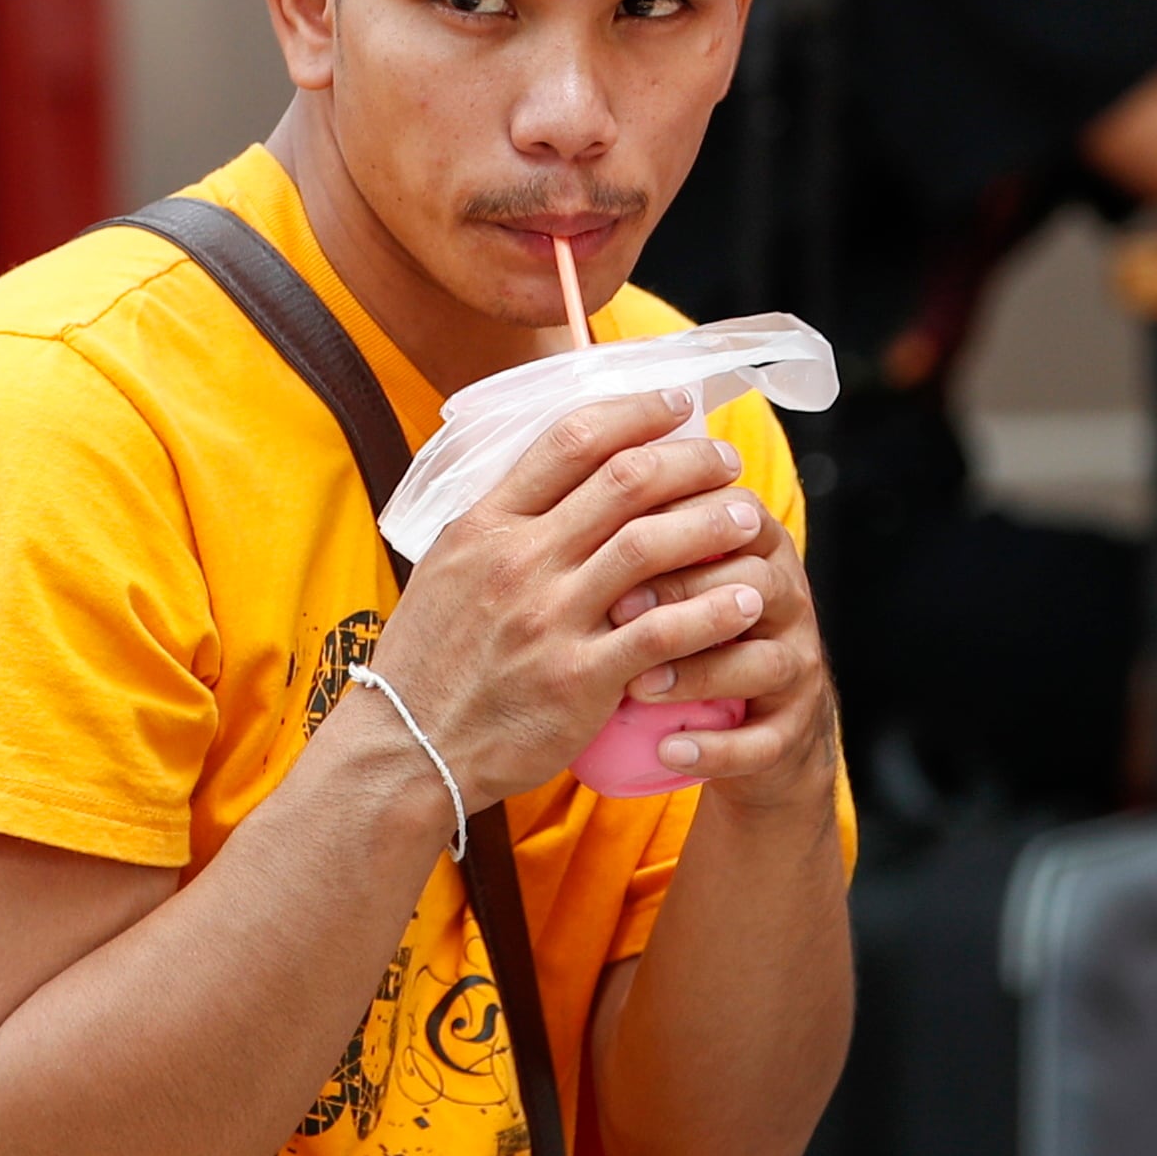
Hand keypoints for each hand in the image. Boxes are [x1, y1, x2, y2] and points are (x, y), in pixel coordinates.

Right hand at [368, 392, 778, 812]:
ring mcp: (547, 618)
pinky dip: (710, 612)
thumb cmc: (431, 660)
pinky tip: (745, 602)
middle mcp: (517, 560)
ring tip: (751, 520)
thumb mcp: (448, 568)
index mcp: (484, 524)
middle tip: (728, 463)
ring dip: (711, 525)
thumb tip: (559, 472)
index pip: (570, 440)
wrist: (405, 750)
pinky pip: (660, 632)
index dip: (635, 412)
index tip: (676, 406)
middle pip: (624, 481)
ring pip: (649, 546)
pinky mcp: (576, 679)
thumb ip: (502, 522)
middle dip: (691, 462)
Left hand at [614, 528, 840, 819]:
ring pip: (765, 661)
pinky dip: (717, 748)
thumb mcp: (672, 582)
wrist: (751, 722)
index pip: (731, 515)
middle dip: (684, 592)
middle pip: (752, 580)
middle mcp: (788, 600)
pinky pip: (766, 740)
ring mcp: (798, 666)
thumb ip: (638, 540)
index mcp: (758, 551)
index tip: (609, 539)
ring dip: (699, 673)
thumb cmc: (691, 634)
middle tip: (615, 611)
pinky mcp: (794, 729)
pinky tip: (669, 751)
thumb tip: (560, 500)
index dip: (676, 521)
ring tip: (637, 687)